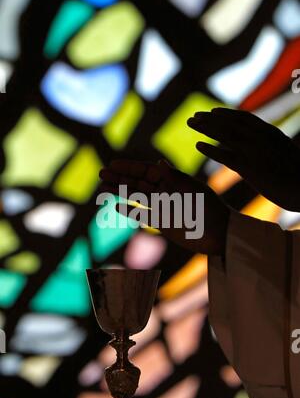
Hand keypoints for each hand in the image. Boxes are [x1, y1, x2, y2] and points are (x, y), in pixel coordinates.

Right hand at [99, 160, 229, 254]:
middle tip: (102, 173)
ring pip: (137, 197)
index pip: (147, 170)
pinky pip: (142, 215)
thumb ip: (175, 178)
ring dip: (121, 191)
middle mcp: (166, 191)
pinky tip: (116, 206)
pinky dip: (130, 211)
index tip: (113, 164)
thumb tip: (158, 162)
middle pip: (138, 182)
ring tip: (103, 187)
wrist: (221, 235)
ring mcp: (163, 207)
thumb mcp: (194, 191)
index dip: (130, 167)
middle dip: (120, 177)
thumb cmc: (211, 209)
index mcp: (174, 180)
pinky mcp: (163, 223)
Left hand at [188, 108, 299, 210]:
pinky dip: (210, 149)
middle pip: (229, 122)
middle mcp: (260, 137)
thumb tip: (269, 145)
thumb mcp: (286, 153)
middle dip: (210, 118)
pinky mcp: (248, 168)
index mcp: (270, 132)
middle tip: (194, 117)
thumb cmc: (299, 175)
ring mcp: (253, 151)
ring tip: (191, 124)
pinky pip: (224, 155)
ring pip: (223, 134)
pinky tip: (198, 145)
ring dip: (205, 127)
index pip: (244, 118)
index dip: (226, 114)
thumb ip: (273, 146)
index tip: (213, 111)